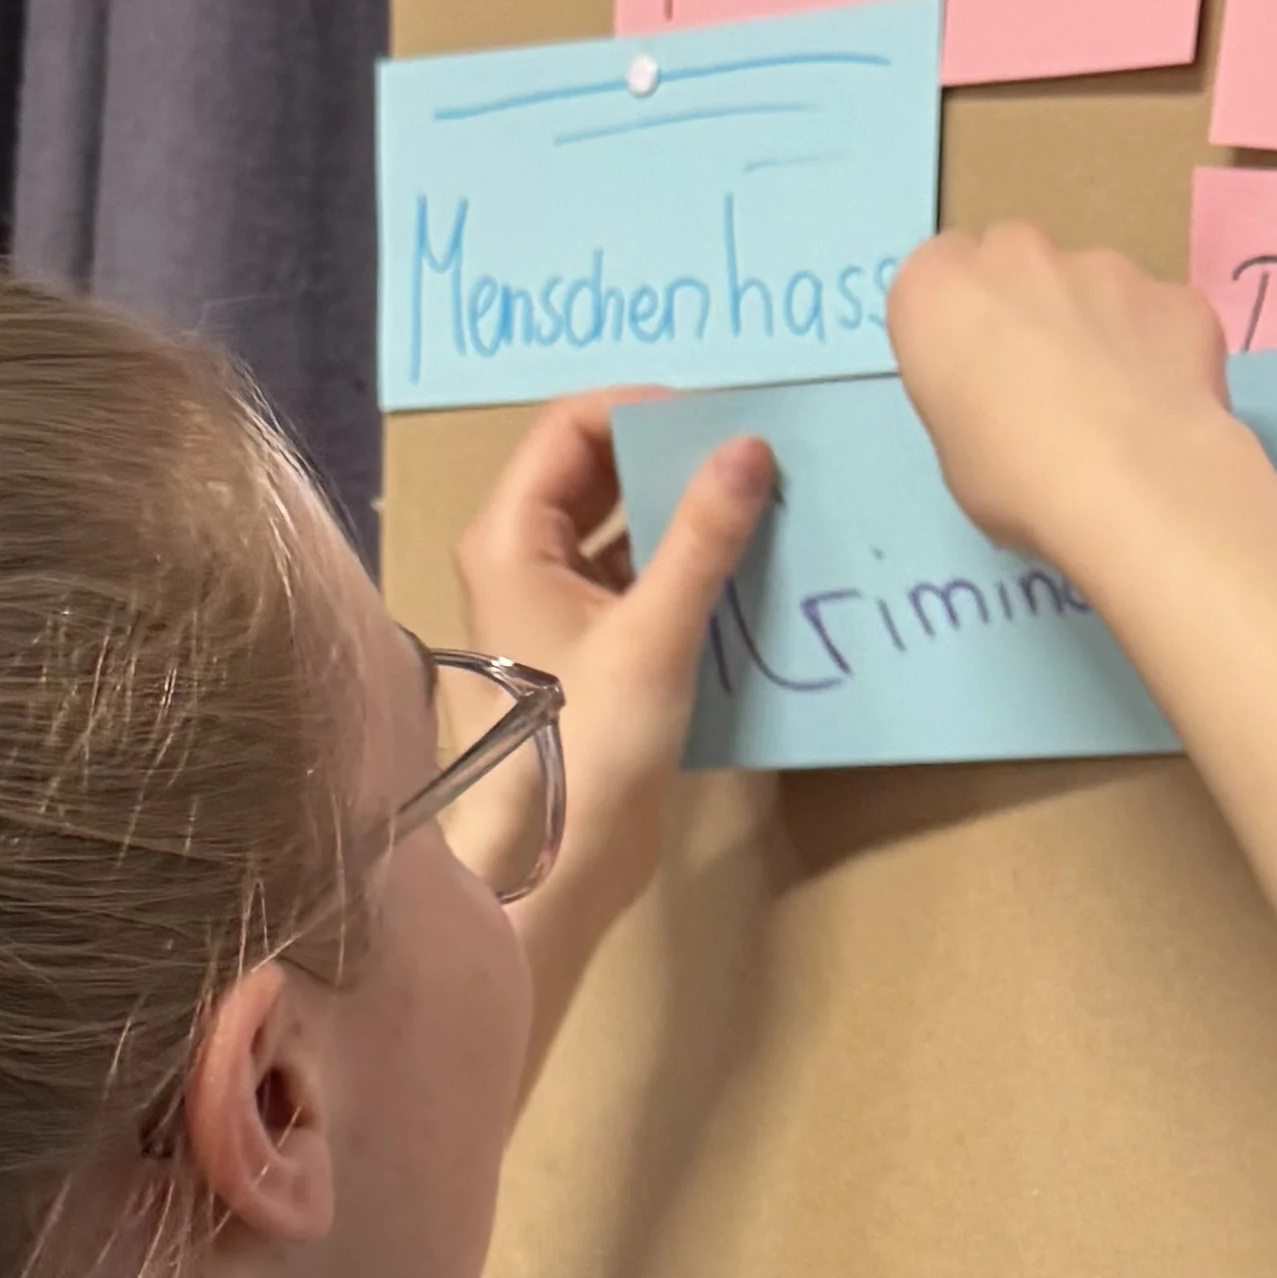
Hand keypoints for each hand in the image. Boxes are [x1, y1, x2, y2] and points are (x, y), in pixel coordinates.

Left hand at [451, 394, 768, 939]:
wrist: (559, 867)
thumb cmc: (586, 745)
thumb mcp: (653, 632)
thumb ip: (704, 534)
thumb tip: (750, 446)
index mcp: (511, 536)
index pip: (572, 427)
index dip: (647, 410)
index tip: (726, 421)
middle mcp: (525, 557)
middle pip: (599, 469)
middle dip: (675, 456)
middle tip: (758, 454)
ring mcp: (556, 603)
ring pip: (624, 524)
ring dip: (687, 511)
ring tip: (765, 502)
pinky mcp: (593, 647)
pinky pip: (640, 576)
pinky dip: (688, 563)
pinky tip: (749, 565)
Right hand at [885, 222, 1243, 560]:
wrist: (1135, 485)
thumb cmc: (1015, 480)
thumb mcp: (954, 450)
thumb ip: (970, 390)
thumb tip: (1006, 394)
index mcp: (939, 289)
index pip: (937, 274)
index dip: (961, 323)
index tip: (977, 369)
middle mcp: (1018, 255)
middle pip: (1015, 260)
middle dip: (1027, 304)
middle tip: (1045, 381)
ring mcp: (1105, 265)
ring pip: (1093, 282)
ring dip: (1097, 324)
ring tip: (1116, 403)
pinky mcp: (1174, 294)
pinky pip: (1159, 315)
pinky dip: (1161, 348)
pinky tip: (1166, 407)